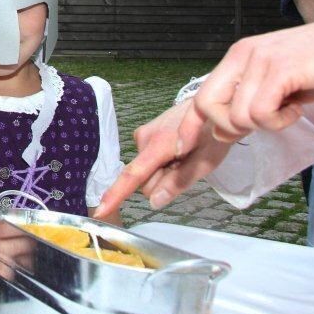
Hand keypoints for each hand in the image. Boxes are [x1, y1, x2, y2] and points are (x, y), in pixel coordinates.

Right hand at [93, 99, 232, 217]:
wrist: (210, 102)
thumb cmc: (213, 131)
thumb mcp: (206, 161)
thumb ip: (179, 181)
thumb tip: (154, 202)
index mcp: (159, 144)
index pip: (134, 174)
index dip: (117, 194)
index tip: (100, 211)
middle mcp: (144, 137)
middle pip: (144, 180)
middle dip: (162, 180)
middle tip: (186, 167)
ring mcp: (142, 133)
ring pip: (146, 171)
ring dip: (163, 171)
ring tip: (185, 156)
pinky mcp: (144, 132)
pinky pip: (147, 159)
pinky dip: (161, 161)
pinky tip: (177, 150)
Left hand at [194, 22, 313, 142]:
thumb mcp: (275, 85)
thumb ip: (247, 104)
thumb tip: (223, 132)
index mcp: (237, 58)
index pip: (200, 94)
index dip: (190, 124)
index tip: (183, 146)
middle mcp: (242, 55)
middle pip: (207, 105)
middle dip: (229, 127)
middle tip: (263, 123)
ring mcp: (259, 61)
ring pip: (238, 116)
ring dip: (266, 124)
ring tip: (288, 109)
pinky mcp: (279, 70)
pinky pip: (261, 113)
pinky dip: (279, 121)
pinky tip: (296, 109)